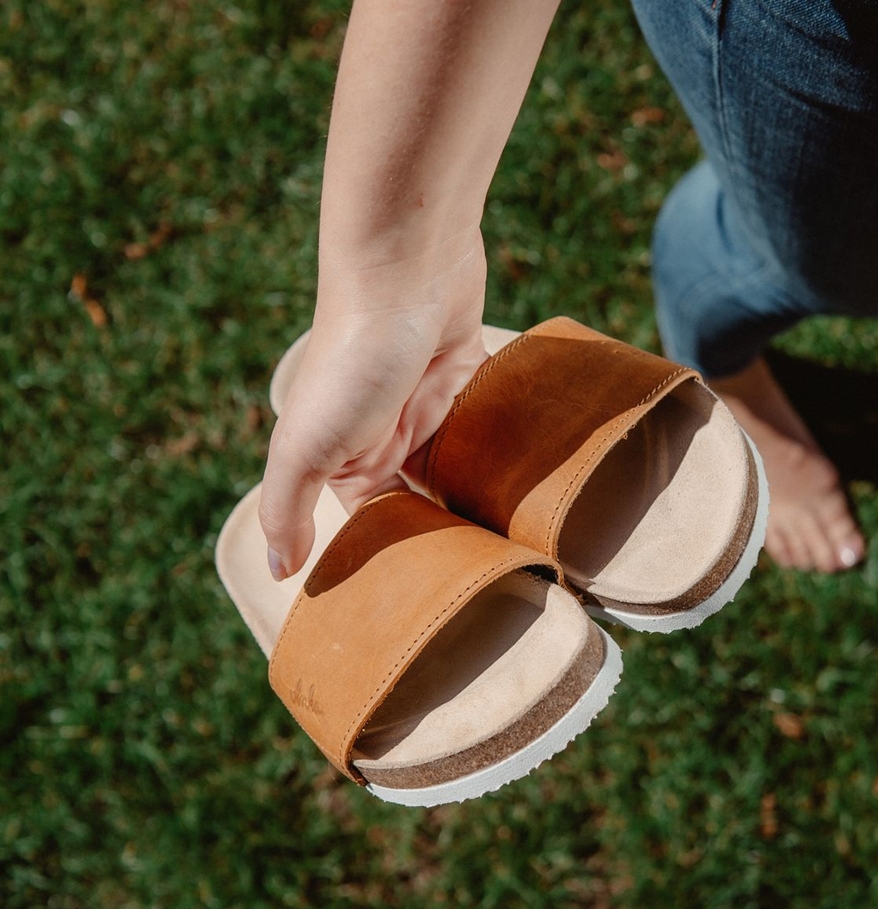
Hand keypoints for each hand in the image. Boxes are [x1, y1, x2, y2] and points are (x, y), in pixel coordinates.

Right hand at [258, 231, 488, 579]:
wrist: (405, 269)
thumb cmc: (351, 360)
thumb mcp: (306, 444)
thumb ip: (285, 506)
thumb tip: (279, 571)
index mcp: (344, 460)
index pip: (373, 525)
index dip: (400, 561)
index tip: (435, 602)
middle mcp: (385, 438)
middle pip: (422, 502)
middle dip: (448, 535)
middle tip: (486, 578)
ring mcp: (430, 408)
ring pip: (458, 469)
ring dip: (481, 496)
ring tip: (518, 541)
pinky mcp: (468, 378)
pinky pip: (487, 426)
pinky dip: (503, 449)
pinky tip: (530, 482)